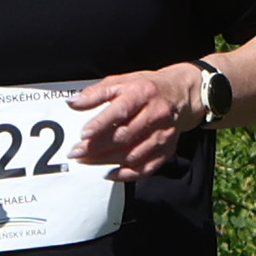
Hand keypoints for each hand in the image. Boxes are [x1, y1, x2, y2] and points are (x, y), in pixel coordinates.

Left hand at [72, 65, 192, 181]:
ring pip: (133, 154)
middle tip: (76, 152)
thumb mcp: (121, 82)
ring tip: (86, 161)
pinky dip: (127, 174)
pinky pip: (147, 167)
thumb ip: (96, 93)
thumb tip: (72, 103)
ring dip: (107, 160)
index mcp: (142, 94)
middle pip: (124, 136)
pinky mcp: (167, 149)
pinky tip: (110, 174)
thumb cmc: (147, 87)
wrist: (183, 94)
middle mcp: (156, 114)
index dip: (101, 124)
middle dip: (97, 146)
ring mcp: (163, 133)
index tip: (83, 135)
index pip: (120, 111)